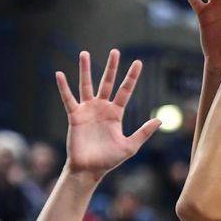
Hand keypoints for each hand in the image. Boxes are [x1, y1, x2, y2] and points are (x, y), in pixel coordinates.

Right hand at [55, 50, 161, 178]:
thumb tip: (160, 120)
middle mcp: (102, 108)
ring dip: (85, 70)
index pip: (125, 90)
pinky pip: (68, 99)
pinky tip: (60, 74)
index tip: (138, 62)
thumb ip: (144, 132)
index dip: (131, 77)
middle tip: (115, 51)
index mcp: (116, 113)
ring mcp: (88, 110)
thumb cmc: (110, 159)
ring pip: (86, 85)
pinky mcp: (75, 116)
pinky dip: (64, 87)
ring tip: (85, 53)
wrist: (90, 169)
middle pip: (107, 82)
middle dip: (111, 67)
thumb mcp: (130, 145)